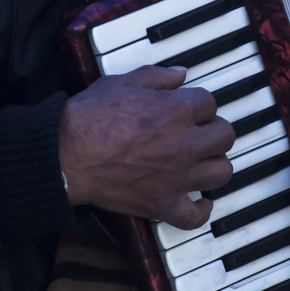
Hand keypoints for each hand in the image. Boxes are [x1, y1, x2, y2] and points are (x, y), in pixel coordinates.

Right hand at [58, 65, 234, 229]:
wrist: (64, 155)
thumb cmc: (88, 118)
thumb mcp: (121, 82)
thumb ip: (156, 76)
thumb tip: (180, 74)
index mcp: (177, 110)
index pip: (210, 102)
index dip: (199, 104)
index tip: (189, 108)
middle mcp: (184, 143)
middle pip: (225, 135)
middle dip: (214, 130)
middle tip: (200, 132)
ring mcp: (176, 176)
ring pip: (221, 172)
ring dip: (215, 164)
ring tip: (202, 161)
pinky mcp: (161, 203)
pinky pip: (195, 216)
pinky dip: (200, 211)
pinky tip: (199, 201)